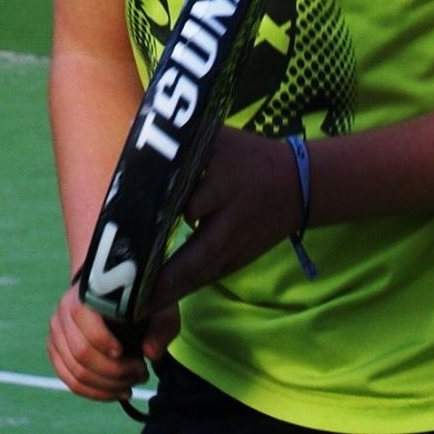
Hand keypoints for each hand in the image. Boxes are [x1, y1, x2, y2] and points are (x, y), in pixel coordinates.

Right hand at [46, 283, 177, 401]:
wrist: (114, 299)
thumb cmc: (138, 304)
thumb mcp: (158, 307)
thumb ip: (161, 327)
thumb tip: (150, 353)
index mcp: (84, 292)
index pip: (80, 315)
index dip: (103, 339)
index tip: (129, 353)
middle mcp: (63, 311)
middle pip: (80, 352)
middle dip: (115, 371)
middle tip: (140, 372)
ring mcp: (57, 333)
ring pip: (76, 372)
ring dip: (108, 386)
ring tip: (131, 384)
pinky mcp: (57, 352)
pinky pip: (70, 381)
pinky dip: (95, 393)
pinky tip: (117, 392)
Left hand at [147, 127, 303, 312]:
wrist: (298, 186)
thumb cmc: (247, 157)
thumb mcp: (219, 138)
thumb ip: (179, 136)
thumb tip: (134, 125)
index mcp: (226, 183)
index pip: (202, 200)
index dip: (182, 213)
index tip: (144, 227)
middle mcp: (230, 219)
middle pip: (202, 250)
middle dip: (170, 273)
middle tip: (136, 289)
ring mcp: (235, 245)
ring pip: (202, 272)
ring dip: (171, 292)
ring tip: (137, 308)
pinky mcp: (236, 260)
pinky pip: (206, 279)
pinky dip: (182, 292)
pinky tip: (155, 307)